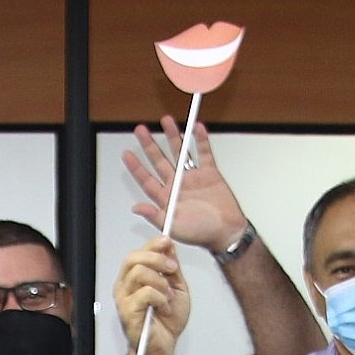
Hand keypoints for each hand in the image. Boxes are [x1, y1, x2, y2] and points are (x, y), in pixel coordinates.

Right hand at [114, 237, 190, 354]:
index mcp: (134, 278)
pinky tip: (165, 308)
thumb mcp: (177, 288)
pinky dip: (161, 299)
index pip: (138, 253)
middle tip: (172, 269)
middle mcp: (125, 286)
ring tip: (169, 298)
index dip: (153, 244)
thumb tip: (169, 247)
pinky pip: (145, 293)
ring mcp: (124, 299)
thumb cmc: (166, 322)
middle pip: (133, 258)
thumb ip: (172, 269)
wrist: (163, 346)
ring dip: (161, 284)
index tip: (168, 242)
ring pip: (139, 273)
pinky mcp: (127, 312)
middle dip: (157, 259)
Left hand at [124, 116, 247, 252]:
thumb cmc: (201, 234)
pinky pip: (204, 153)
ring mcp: (193, 178)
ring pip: (180, 152)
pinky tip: (196, 128)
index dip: (136, 167)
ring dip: (173, 137)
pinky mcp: (210, 173)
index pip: (147, 179)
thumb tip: (136, 208)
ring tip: (166, 121)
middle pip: (159, 161)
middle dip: (149, 145)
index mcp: (167, 198)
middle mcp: (178, 185)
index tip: (126, 154)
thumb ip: (155, 216)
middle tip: (140, 130)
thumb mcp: (174, 227)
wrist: (227, 232)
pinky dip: (201, 140)